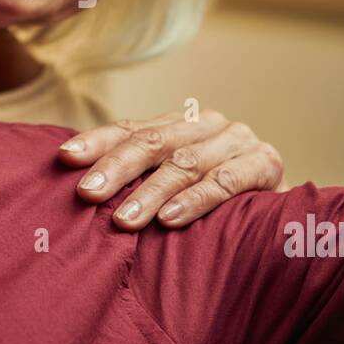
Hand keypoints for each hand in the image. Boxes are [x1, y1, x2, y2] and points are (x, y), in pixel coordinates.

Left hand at [58, 110, 286, 229]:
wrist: (280, 216)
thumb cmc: (212, 206)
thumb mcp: (171, 188)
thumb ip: (135, 181)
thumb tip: (75, 192)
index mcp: (179, 124)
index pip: (129, 128)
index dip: (96, 141)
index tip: (63, 157)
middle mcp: (206, 124)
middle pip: (153, 141)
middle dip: (116, 167)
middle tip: (87, 193)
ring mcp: (237, 140)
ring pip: (185, 162)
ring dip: (151, 192)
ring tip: (123, 220)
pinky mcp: (266, 163)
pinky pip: (225, 182)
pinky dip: (195, 201)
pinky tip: (170, 219)